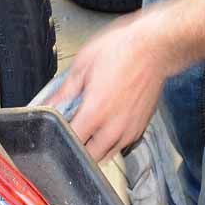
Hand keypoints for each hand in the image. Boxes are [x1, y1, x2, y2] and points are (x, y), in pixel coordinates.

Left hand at [45, 14, 171, 162]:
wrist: (155, 48)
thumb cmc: (121, 51)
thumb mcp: (83, 65)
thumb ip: (64, 90)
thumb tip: (50, 104)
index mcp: (95, 112)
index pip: (71, 141)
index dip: (59, 137)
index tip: (55, 128)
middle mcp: (114, 127)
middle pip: (88, 156)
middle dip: (76, 147)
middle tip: (71, 130)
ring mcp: (129, 130)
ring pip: (105, 155)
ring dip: (93, 149)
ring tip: (87, 130)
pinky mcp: (140, 128)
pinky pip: (120, 147)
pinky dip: (110, 143)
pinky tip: (104, 127)